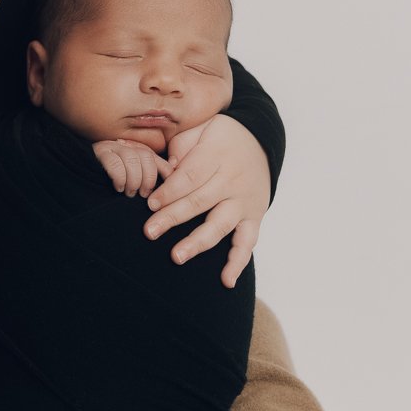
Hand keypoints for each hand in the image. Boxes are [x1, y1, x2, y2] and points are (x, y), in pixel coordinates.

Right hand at [91, 138, 173, 197]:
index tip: (166, 190)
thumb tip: (173, 169)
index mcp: (138, 150)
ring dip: (134, 180)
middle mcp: (126, 146)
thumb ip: (152, 172)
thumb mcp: (134, 178)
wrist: (83, 179)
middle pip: (146, 157)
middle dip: (148, 179)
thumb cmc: (111, 182)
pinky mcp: (99, 152)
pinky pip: (114, 163)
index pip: (157, 158)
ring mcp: (112, 147)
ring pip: (132, 159)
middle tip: (143, 194)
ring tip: (129, 192)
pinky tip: (118, 187)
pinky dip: (120, 178)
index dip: (165, 172)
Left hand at [141, 113, 270, 287]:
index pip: (191, 176)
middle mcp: (232, 180)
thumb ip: (182, 146)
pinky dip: (238, 262)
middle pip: (200, 201)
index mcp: (216, 156)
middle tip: (149, 232)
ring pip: (220, 225)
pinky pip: (248, 242)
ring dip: (198, 242)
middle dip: (173, 218)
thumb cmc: (219, 136)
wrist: (260, 141)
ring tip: (177, 257)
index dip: (170, 191)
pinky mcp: (254, 216)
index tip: (150, 204)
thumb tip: (167, 169)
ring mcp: (244, 201)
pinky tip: (226, 281)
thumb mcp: (201, 128)